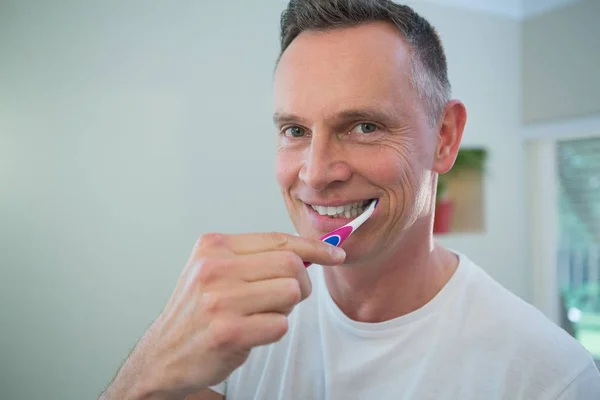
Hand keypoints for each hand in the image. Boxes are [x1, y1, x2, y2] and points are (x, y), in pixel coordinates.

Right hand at [121, 232, 345, 398]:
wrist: (163, 355)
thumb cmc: (196, 313)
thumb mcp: (214, 271)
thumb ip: (255, 258)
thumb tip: (309, 253)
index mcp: (213, 247)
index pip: (278, 239)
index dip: (313, 247)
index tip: (335, 253)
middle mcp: (214, 269)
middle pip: (291, 264)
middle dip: (301, 283)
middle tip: (286, 297)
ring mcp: (220, 301)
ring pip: (290, 293)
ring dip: (285, 308)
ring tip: (259, 315)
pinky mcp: (228, 332)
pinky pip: (280, 325)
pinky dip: (273, 331)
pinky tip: (250, 333)